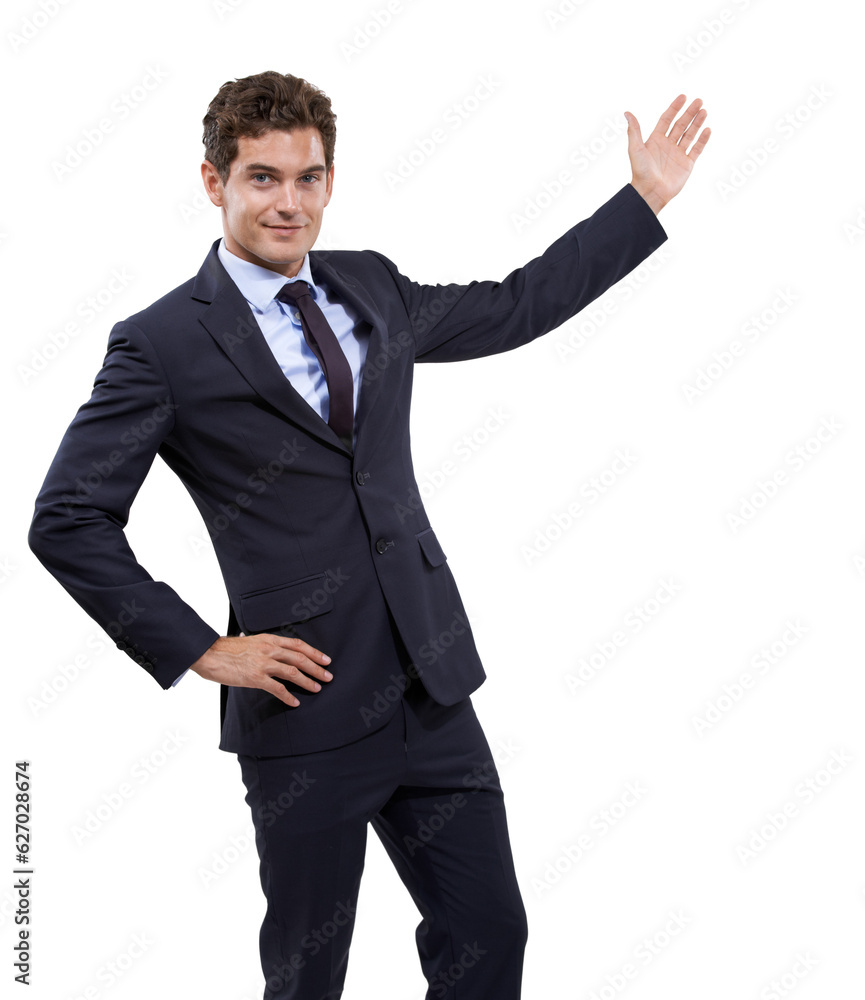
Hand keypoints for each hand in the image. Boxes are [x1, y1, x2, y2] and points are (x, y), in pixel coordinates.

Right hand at [189, 633, 332, 707]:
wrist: (210, 654)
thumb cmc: (227, 650)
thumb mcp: (249, 641)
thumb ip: (262, 645)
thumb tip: (270, 648)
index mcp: (269, 639)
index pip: (298, 645)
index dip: (314, 652)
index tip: (325, 659)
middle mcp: (269, 649)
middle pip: (300, 658)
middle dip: (317, 668)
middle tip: (328, 676)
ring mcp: (263, 663)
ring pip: (293, 672)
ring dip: (308, 681)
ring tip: (317, 688)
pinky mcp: (256, 677)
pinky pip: (277, 688)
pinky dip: (288, 696)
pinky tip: (295, 702)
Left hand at [625, 95, 710, 213]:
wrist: (650, 192)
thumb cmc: (641, 172)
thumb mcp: (635, 149)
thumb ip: (634, 131)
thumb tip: (627, 113)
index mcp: (655, 140)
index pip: (667, 119)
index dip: (674, 108)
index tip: (683, 97)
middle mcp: (667, 145)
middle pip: (680, 125)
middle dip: (689, 113)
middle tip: (699, 101)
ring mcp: (678, 154)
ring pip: (690, 135)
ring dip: (697, 123)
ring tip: (704, 111)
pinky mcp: (686, 164)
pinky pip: (696, 149)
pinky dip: (702, 140)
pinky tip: (707, 129)